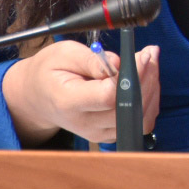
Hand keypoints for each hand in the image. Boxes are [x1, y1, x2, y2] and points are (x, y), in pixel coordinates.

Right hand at [1, 40, 158, 145]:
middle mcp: (84, 123)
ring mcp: (98, 133)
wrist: (37, 97)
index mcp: (69, 102)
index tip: (142, 55)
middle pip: (129, 107)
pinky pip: (140, 122)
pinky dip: (149, 100)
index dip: (132, 76)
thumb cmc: (50, 72)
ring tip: (149, 63)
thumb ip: (92, 59)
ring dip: (151, 88)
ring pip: (140, 117)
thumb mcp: (63, 54)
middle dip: (147, 78)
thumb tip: (120, 63)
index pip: (110, 96)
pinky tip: (145, 79)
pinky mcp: (109, 134)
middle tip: (150, 54)